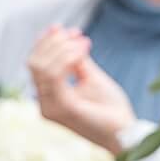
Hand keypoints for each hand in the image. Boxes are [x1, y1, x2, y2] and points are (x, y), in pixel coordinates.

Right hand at [28, 25, 136, 149]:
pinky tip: (83, 51)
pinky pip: (54, 76)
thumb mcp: (91, 77)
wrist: (125, 133)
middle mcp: (45, 103)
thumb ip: (77, 60)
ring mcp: (51, 108)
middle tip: (77, 34)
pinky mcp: (63, 109)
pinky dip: (67, 58)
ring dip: (62, 48)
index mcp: (49, 96)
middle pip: (34, 62)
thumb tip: (66, 36)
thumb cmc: (110, 109)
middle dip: (54, 42)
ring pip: (41, 67)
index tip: (61, 27)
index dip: (45, 43)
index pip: (34, 64)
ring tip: (84, 43)